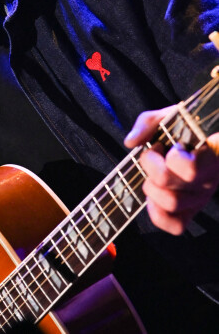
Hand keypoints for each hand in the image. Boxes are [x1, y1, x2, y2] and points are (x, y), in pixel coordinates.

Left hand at [124, 107, 218, 234]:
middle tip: (153, 153)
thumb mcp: (168, 116)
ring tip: (153, 172)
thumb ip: (147, 124)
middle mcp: (212, 178)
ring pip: (171, 204)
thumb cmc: (184, 126)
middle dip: (151, 167)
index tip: (168, 145)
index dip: (173, 159)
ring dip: (151, 187)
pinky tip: (152, 197)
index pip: (192, 169)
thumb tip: (131, 143)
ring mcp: (203, 196)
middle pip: (171, 185)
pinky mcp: (193, 210)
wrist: (199, 137)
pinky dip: (157, 214)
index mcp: (213, 153)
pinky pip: (176, 226)